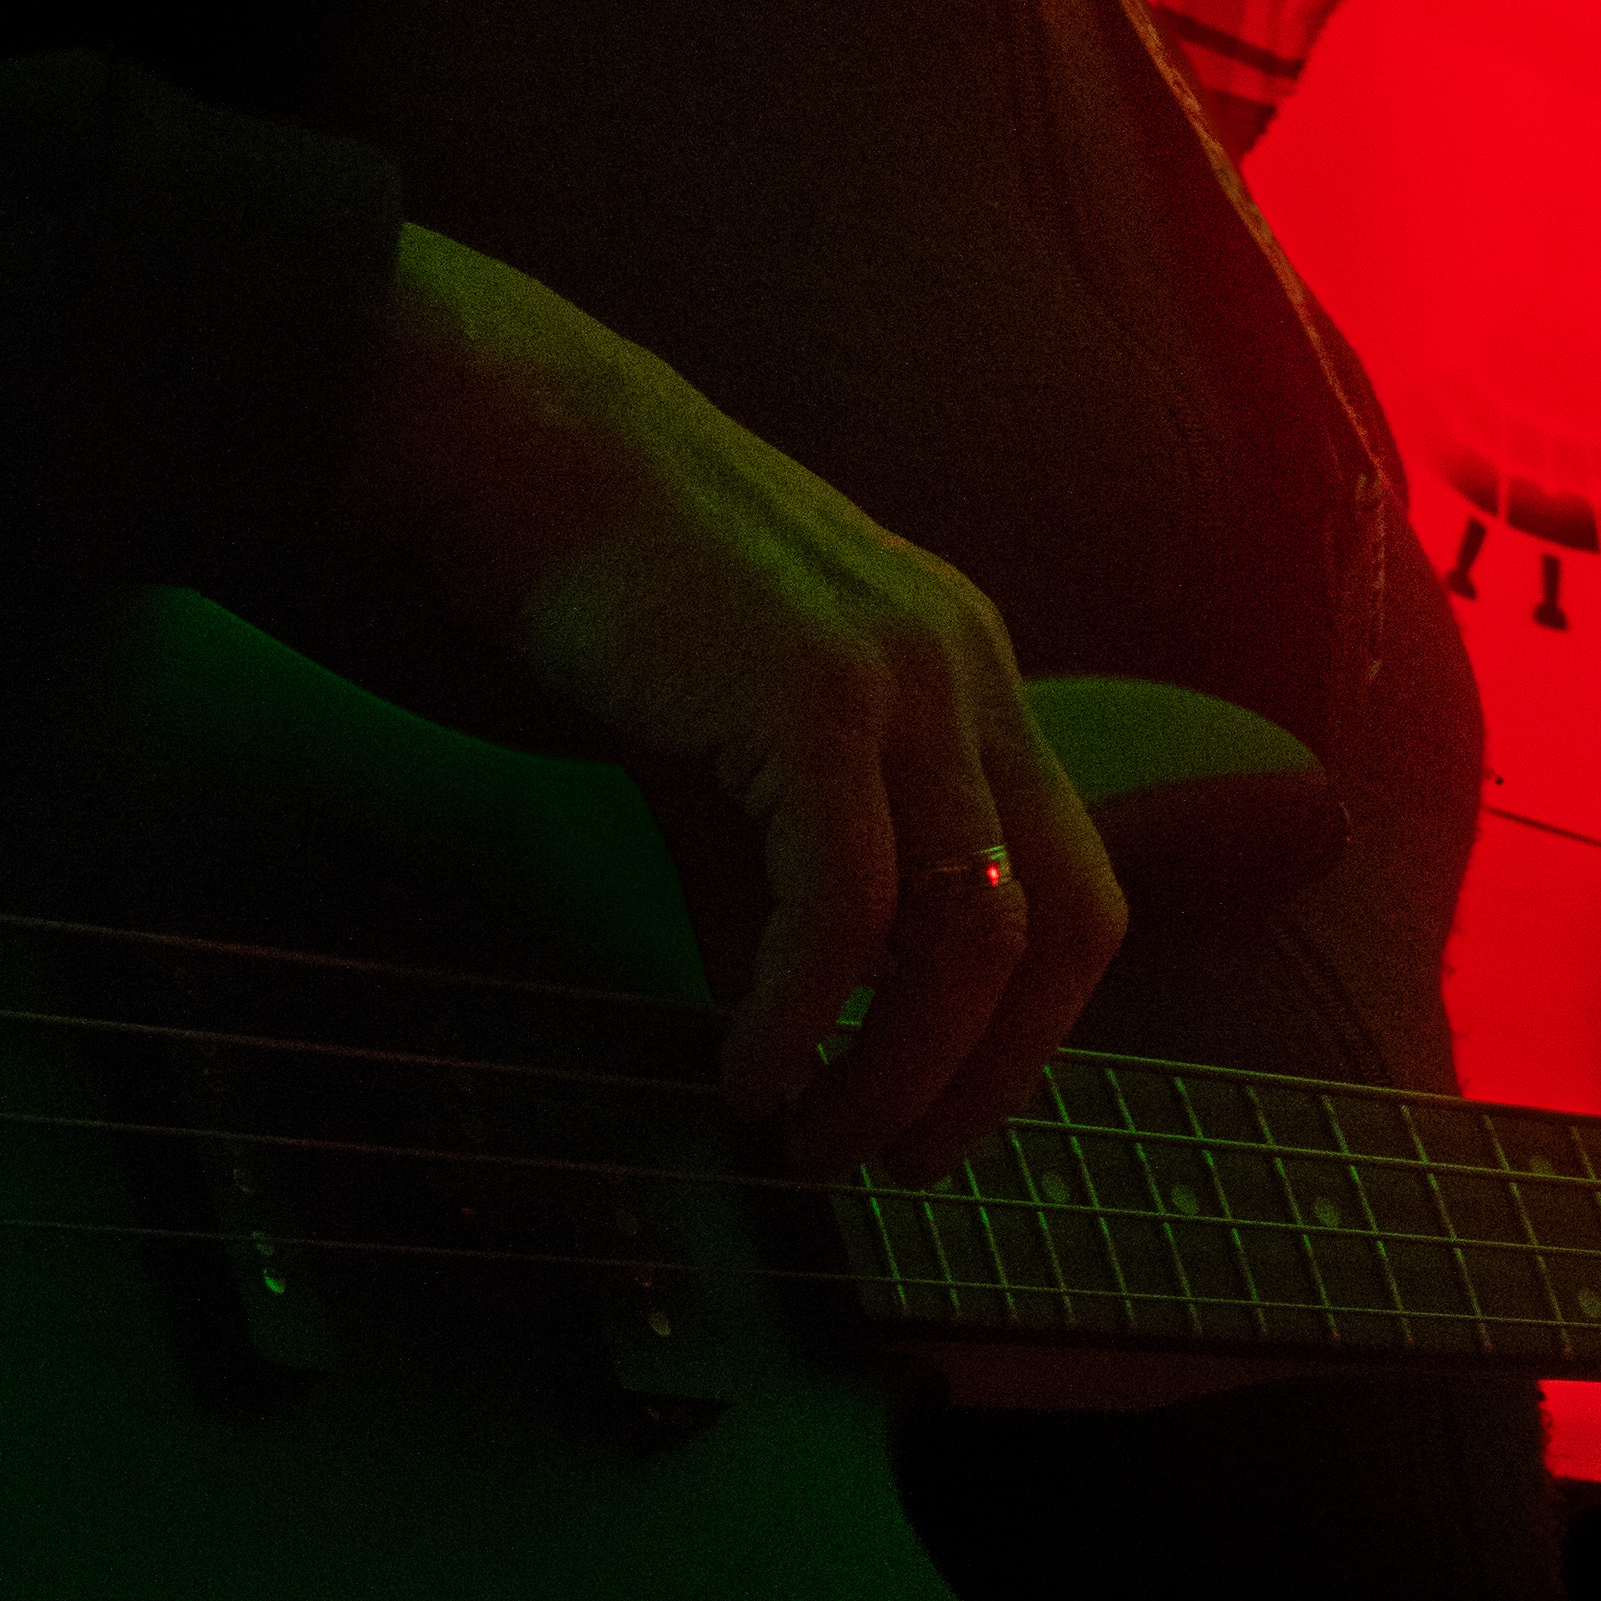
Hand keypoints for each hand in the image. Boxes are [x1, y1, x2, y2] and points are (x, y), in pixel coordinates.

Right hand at [340, 223, 1126, 1176]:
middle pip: (1064, 930)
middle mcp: (970, 672)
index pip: (1076, 890)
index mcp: (972, 674)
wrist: (524, 435)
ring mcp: (905, 679)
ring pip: (968, 938)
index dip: (1027, 1033)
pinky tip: (745, 1071)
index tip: (943, 1115)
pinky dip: (802, 1015)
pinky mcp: (812, 697)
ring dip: (894, 1072)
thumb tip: (806, 1006)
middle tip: (899, 1165)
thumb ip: (809, 837)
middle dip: (991, 1080)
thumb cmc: (616, 582)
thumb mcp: (756, 716)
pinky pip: (846, 908)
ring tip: (808, 1137)